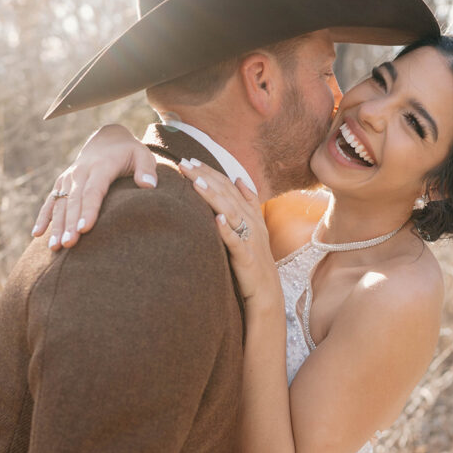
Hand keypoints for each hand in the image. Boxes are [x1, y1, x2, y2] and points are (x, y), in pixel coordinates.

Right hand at [32, 124, 157, 249]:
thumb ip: (147, 169)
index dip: (88, 210)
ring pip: (60, 203)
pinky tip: (37, 234)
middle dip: (70, 223)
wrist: (107, 140)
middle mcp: (81, 172)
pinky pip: (50, 201)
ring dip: (56, 225)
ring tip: (54, 247)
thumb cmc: (129, 153)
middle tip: (68, 244)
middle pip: (74, 201)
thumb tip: (148, 186)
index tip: (85, 229)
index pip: (93, 191)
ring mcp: (69, 178)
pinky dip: (43, 217)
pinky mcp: (62, 183)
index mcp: (101, 166)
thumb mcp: (143, 155)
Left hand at [178, 160, 279, 305]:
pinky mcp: (246, 257)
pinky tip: (216, 219)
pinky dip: (226, 229)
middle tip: (185, 163)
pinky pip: (236, 241)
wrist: (267, 292)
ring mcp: (249, 239)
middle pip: (227, 193)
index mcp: (251, 214)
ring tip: (196, 183)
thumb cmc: (255, 261)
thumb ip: (248, 203)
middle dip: (205, 177)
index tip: (190, 160)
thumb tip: (239, 179)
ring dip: (213, 196)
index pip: (228, 186)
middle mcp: (251, 222)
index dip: (210, 171)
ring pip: (230, 212)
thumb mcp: (254, 228)